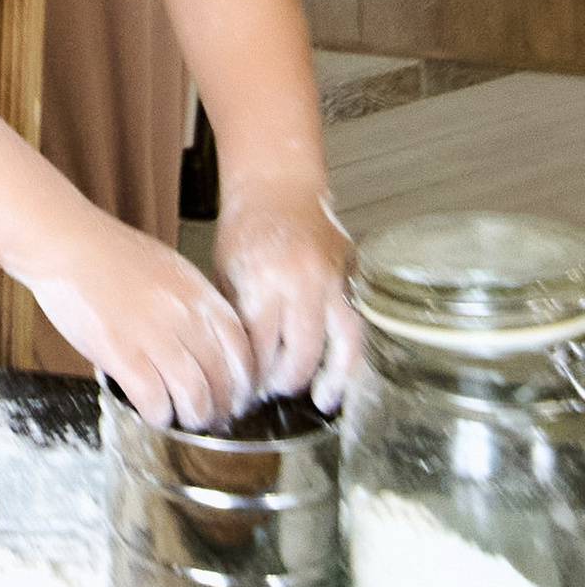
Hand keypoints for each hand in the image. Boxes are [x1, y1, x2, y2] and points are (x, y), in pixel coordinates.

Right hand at [28, 221, 262, 429]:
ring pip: (194, 396)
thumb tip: (210, 345)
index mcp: (198, 293)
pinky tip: (153, 412)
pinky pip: (154, 400)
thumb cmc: (109, 255)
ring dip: (193, 417)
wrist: (64, 243)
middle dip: (221, 407)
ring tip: (184, 419)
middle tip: (212, 417)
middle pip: (223, 378)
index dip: (245, 380)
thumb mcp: (168, 269)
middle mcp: (183, 315)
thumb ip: (192, 304)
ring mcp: (152, 334)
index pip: (242, 348)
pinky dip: (159, 415)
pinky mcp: (120, 352)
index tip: (238, 395)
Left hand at [217, 182, 361, 407]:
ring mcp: (334, 279)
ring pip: (344, 341)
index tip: (247, 388)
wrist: (279, 186)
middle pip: (304, 350)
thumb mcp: (227, 271)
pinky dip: (352, 351)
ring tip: (325, 400)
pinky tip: (344, 372)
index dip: (254, 373)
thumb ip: (237, 315)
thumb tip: (238, 363)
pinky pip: (358, 323)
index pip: (262, 345)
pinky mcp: (353, 277)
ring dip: (334, 376)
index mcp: (264, 279)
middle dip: (289, 379)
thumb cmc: (246, 227)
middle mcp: (303, 281)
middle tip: (277, 392)